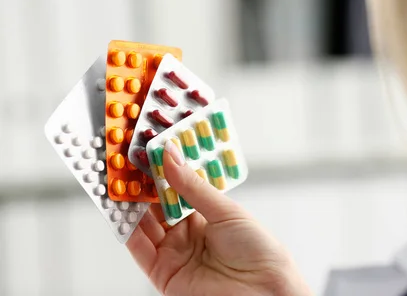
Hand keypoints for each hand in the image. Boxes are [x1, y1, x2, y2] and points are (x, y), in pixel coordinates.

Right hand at [127, 140, 310, 295]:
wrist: (265, 292)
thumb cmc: (258, 251)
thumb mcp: (226, 211)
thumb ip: (193, 186)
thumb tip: (170, 155)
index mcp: (207, 215)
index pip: (178, 187)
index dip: (163, 169)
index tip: (148, 148)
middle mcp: (188, 232)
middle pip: (157, 205)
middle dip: (142, 184)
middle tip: (126, 160)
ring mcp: (175, 252)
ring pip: (145, 224)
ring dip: (130, 203)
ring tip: (118, 179)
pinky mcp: (163, 273)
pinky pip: (139, 249)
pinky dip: (127, 230)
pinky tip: (120, 210)